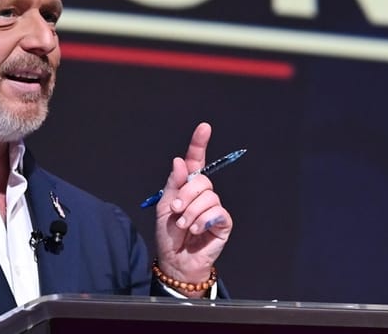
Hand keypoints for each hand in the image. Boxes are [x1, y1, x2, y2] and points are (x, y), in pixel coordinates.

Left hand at [154, 122, 232, 296]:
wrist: (176, 260)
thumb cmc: (169, 234)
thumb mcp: (165, 206)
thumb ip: (173, 184)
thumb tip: (180, 161)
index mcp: (186, 186)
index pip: (195, 161)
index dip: (199, 144)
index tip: (204, 128)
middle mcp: (202, 193)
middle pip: (201, 180)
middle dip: (185, 195)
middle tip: (175, 210)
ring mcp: (214, 207)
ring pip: (208, 196)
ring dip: (191, 212)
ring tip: (183, 225)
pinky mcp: (223, 221)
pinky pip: (216, 212)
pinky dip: (202, 220)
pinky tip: (196, 230)